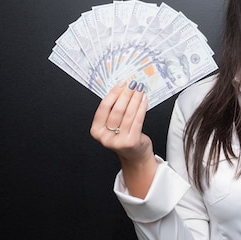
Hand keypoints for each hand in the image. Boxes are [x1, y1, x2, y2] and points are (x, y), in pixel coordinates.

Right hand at [91, 80, 156, 195]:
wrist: (135, 155)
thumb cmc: (124, 137)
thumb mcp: (113, 125)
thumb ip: (113, 110)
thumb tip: (122, 89)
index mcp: (97, 131)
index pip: (103, 108)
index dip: (113, 94)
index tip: (121, 84)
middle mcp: (105, 137)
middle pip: (116, 110)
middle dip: (126, 95)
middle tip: (132, 84)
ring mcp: (118, 141)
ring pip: (128, 114)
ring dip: (135, 99)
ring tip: (140, 90)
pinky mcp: (131, 142)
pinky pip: (137, 120)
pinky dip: (141, 108)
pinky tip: (144, 100)